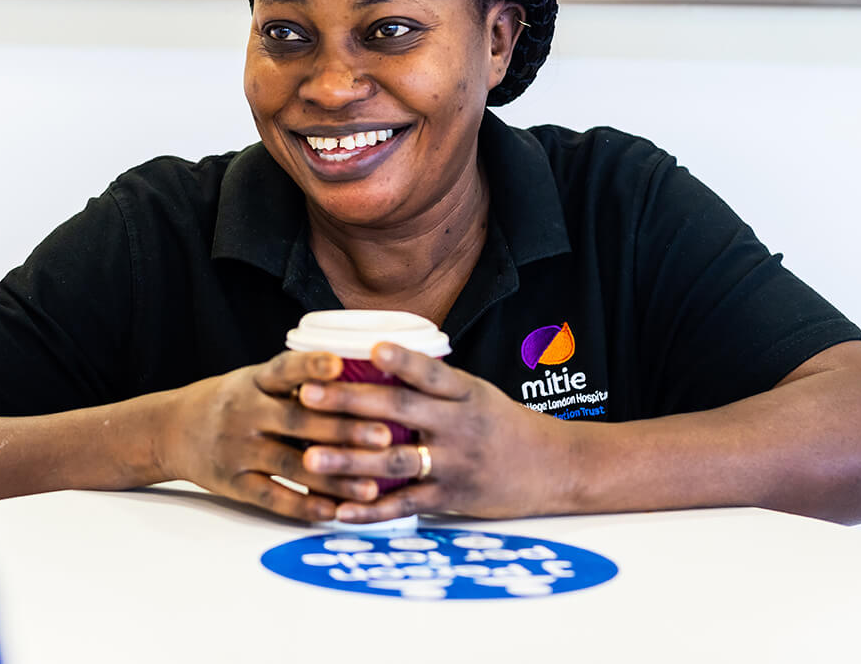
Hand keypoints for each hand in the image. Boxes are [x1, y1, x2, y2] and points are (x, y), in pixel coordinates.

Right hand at [158, 350, 398, 521]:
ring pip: (291, 465)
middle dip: (344, 429)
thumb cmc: (231, 402)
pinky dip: (303, 506)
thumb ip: (298, 382)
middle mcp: (245, 413)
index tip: (340, 364)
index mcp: (254, 382)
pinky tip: (333, 512)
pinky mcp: (233, 483)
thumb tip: (363, 377)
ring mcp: (237, 450)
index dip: (312, 366)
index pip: (285, 370)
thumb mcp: (255, 380)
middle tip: (386, 435)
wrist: (171, 430)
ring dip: (334, 477)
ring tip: (372, 486)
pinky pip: (272, 497)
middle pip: (298, 421)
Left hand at [293, 343, 576, 522]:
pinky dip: (370, 510)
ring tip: (309, 457)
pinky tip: (338, 511)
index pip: (431, 372)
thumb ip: (432, 383)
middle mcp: (459, 425)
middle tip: (307, 396)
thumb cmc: (503, 425)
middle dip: (350, 403)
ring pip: (395, 461)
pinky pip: (405, 505)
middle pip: (400, 410)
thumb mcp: (476, 393)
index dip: (401, 360)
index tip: (369, 349)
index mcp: (464, 393)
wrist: (554, 468)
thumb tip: (374, 358)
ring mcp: (455, 464)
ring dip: (349, 461)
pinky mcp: (452, 498)